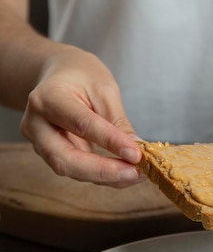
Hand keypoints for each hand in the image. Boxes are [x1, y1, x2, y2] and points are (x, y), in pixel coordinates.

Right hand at [20, 47, 144, 187]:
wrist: (58, 74)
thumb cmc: (81, 76)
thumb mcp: (104, 89)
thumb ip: (117, 121)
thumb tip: (135, 151)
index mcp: (48, 98)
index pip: (81, 124)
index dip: (110, 142)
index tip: (136, 155)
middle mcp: (36, 123)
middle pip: (65, 159)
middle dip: (103, 171)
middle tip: (135, 174)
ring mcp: (38, 141)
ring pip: (69, 169)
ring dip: (105, 176)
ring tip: (136, 174)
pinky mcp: (48, 153)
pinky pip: (75, 168)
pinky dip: (101, 173)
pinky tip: (124, 172)